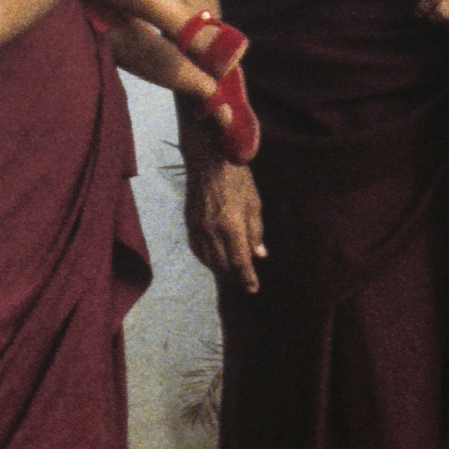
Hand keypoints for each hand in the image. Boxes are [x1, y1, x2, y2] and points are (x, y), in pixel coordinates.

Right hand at [181, 133, 264, 292]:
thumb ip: (256, 231)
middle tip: (245, 282)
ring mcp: (198, 228)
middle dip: (235, 277)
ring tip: (232, 275)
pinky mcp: (189, 224)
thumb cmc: (237, 178)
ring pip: (209, 260)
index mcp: (231, 226)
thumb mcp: (254, 203)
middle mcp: (212, 232)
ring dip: (221, 271)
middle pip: (223, 266)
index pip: (240, 262)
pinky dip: (208, 259)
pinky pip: (198, 250)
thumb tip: (259, 255)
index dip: (247, 278)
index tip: (253, 289)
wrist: (208, 160)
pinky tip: (215, 260)